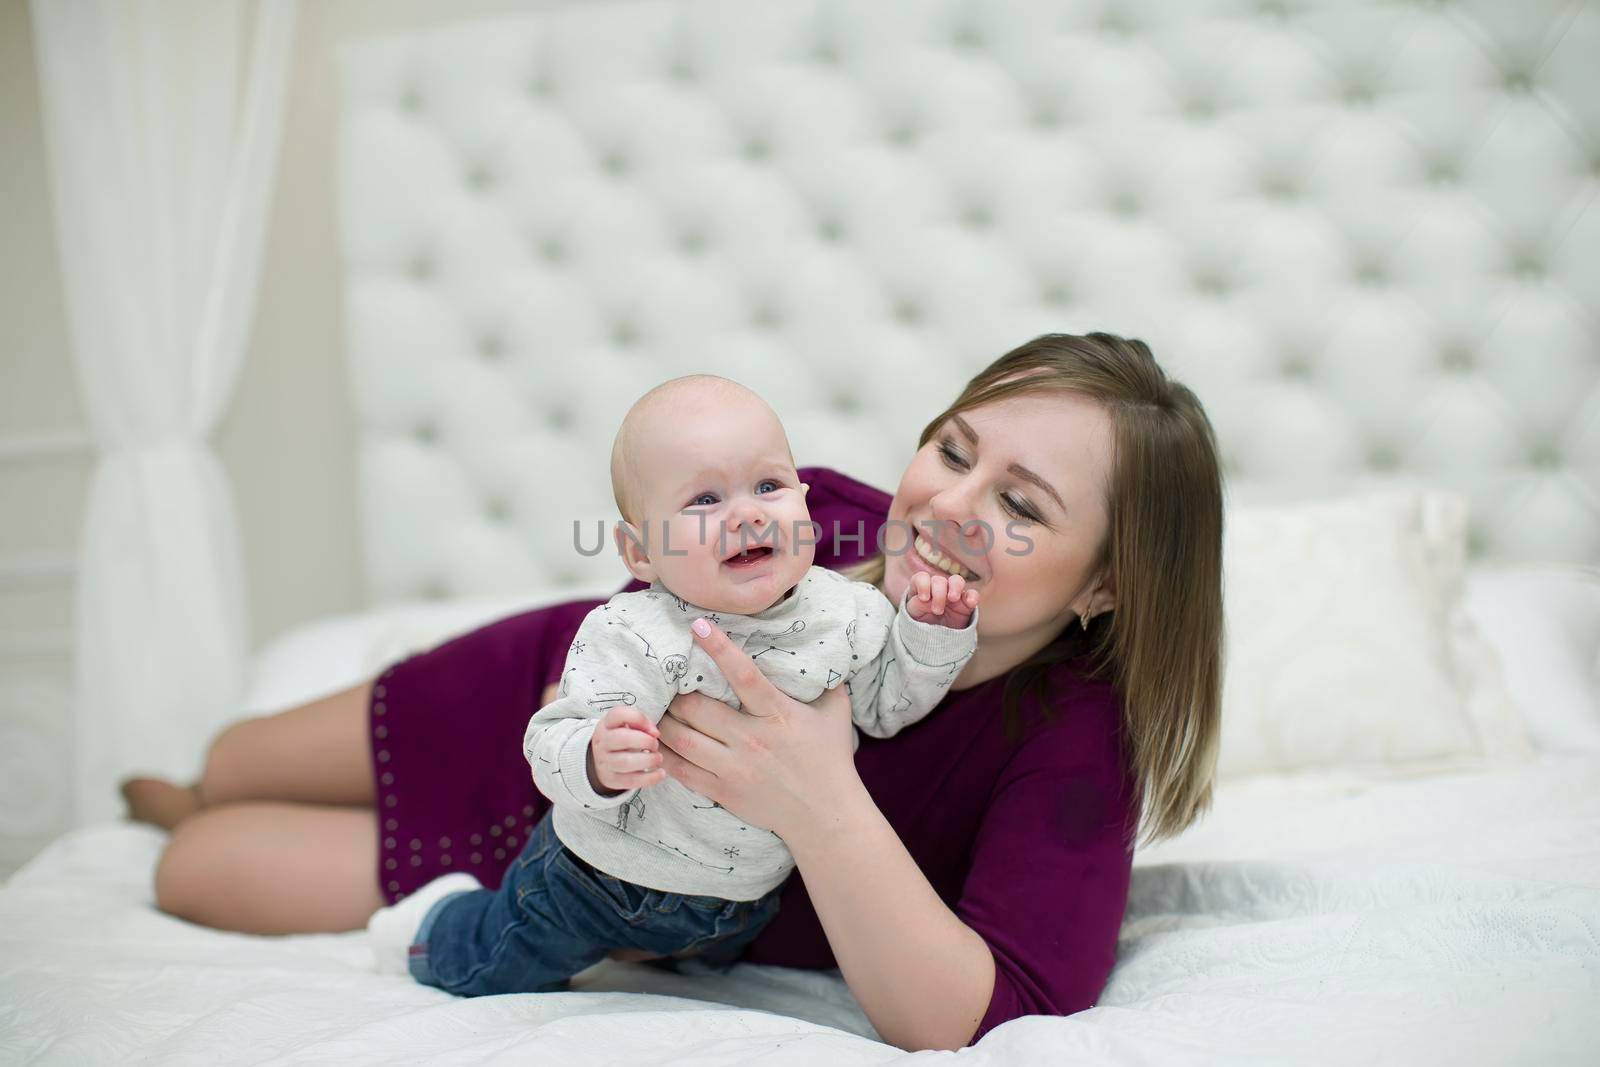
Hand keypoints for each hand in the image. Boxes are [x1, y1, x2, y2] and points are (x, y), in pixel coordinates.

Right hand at [588, 705, 664, 794]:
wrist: (603, 759)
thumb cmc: (622, 737)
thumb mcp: (628, 724)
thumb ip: (642, 722)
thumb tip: (655, 733)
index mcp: (607, 724)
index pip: (618, 714)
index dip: (639, 719)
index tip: (653, 729)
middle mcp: (603, 742)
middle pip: (623, 738)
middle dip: (646, 741)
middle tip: (655, 744)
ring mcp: (605, 762)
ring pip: (626, 762)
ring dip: (648, 760)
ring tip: (657, 758)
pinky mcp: (612, 779)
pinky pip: (631, 780)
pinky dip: (650, 778)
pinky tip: (660, 773)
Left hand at [655, 618, 860, 838]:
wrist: (825, 816)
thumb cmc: (830, 760)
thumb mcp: (835, 714)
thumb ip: (826, 682)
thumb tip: (825, 650)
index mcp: (777, 715)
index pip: (744, 675)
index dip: (719, 649)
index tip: (698, 625)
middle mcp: (751, 740)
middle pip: (698, 709)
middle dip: (676, 691)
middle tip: (665, 678)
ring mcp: (733, 768)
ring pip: (682, 740)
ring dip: (663, 721)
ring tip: (651, 708)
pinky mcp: (722, 791)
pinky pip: (682, 771)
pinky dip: (663, 754)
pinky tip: (654, 742)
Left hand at [905, 571, 978, 628]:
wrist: (934, 638)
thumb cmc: (920, 622)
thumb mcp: (914, 614)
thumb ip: (917, 605)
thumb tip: (926, 600)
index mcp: (923, 588)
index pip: (922, 578)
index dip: (923, 585)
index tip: (924, 598)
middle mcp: (938, 588)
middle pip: (939, 580)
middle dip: (938, 593)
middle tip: (937, 611)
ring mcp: (953, 594)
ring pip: (956, 581)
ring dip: (955, 587)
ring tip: (953, 599)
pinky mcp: (966, 603)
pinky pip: (972, 595)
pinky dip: (972, 597)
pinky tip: (971, 603)